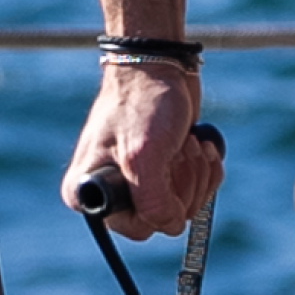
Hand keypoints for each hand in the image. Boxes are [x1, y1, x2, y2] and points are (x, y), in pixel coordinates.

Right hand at [65, 65, 218, 238]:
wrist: (158, 66)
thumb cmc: (142, 103)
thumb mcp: (144, 156)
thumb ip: (153, 202)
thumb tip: (170, 225)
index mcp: (88, 194)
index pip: (139, 228)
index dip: (162, 205)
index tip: (163, 170)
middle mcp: (110, 194)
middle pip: (166, 218)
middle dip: (184, 183)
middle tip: (179, 148)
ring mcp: (138, 183)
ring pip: (185, 205)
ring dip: (197, 172)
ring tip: (188, 142)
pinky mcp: (164, 172)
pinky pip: (197, 189)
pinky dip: (206, 168)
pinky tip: (199, 143)